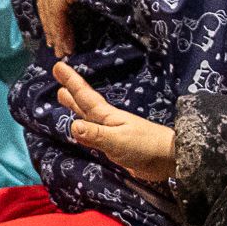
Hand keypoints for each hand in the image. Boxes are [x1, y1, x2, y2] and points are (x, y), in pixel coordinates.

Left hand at [32, 0, 91, 59]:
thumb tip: (67, 18)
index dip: (50, 20)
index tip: (55, 39)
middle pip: (46, 5)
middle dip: (53, 30)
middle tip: (59, 49)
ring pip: (51, 12)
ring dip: (59, 35)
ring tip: (65, 51)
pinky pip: (57, 13)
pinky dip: (62, 31)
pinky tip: (68, 45)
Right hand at [47, 61, 176, 182]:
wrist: (168, 160)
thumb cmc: (145, 145)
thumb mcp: (118, 140)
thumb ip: (96, 134)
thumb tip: (72, 125)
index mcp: (107, 115)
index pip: (85, 95)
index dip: (71, 81)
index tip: (58, 65)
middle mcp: (107, 121)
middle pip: (84, 102)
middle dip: (71, 90)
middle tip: (58, 78)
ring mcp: (111, 132)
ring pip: (87, 116)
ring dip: (75, 106)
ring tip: (63, 97)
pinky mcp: (114, 146)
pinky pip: (92, 133)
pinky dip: (83, 128)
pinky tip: (82, 130)